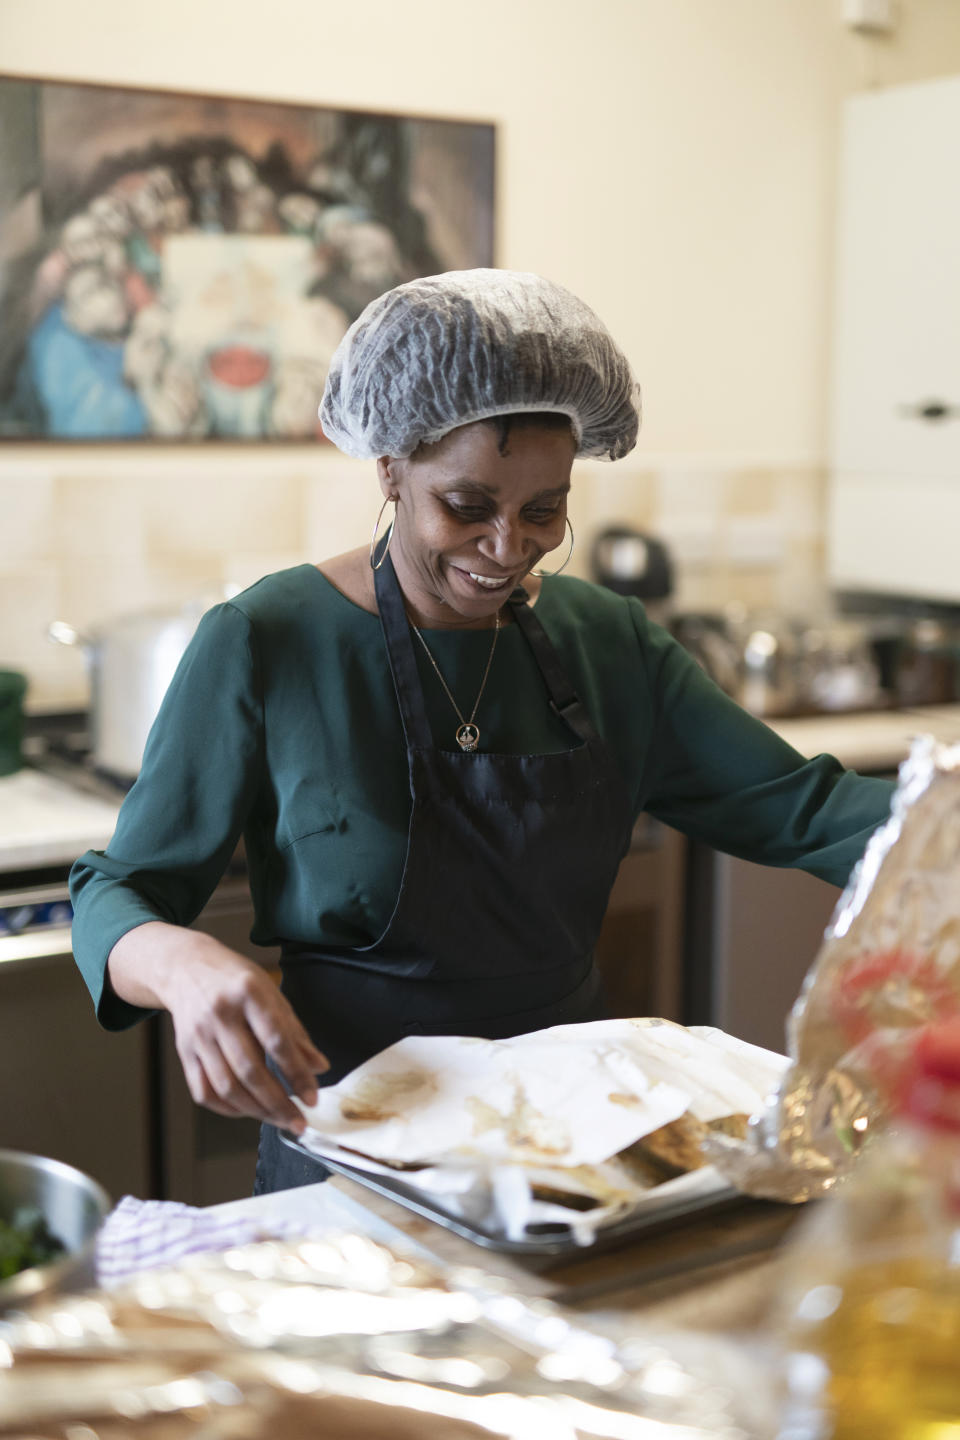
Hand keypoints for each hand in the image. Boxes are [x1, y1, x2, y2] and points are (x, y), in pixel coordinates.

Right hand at [109, 924, 328, 1132]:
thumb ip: (295, 1032)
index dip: (296, 1074)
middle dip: (278, 1103)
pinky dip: (227, 1108)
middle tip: (298, 1121)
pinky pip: (203, 1091)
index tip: (312, 1098)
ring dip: (256, 1111)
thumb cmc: (236, 981)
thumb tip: (319, 1067)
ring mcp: (198, 1035)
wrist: (186, 967)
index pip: (276, 1041)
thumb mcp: (271, 994)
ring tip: (278, 1120)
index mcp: (248, 993)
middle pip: (250, 1071)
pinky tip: (248, 1111)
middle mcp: (220, 1014)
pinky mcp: (184, 1052)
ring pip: (226, 1087)